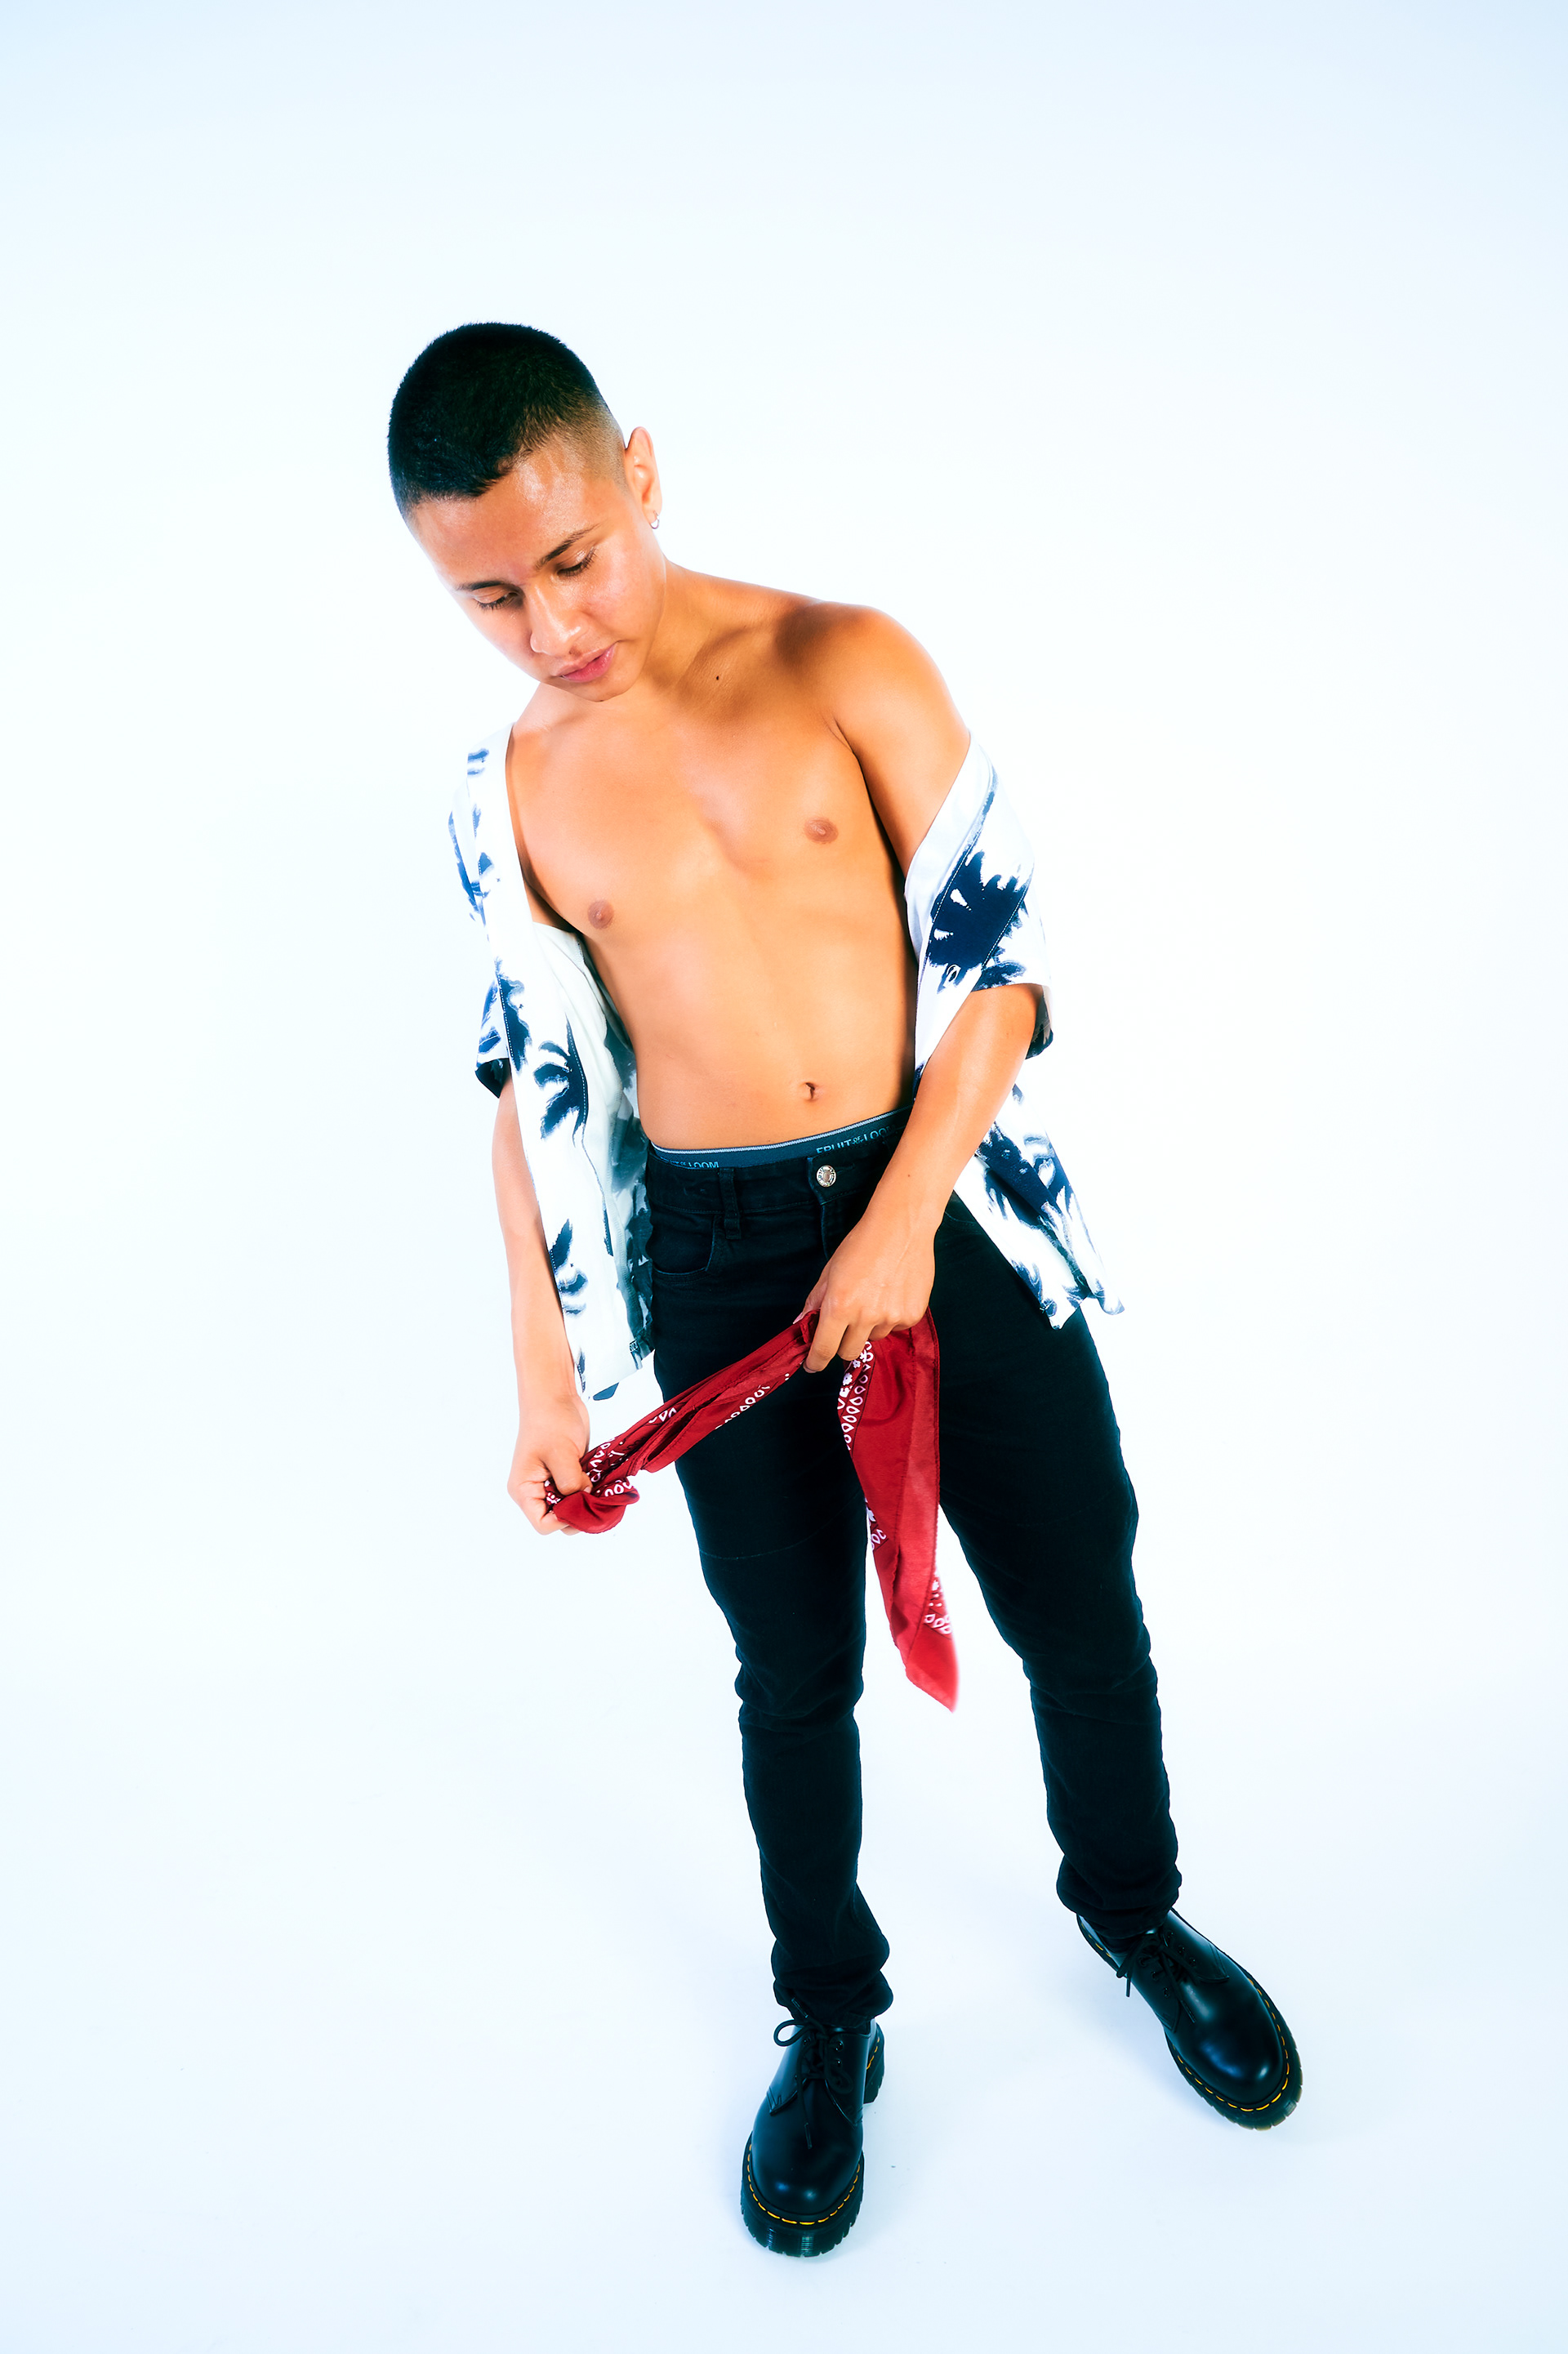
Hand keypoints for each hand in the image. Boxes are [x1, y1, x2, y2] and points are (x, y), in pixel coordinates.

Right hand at [507, 1386, 591, 1533]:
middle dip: (579, 1512)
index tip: (584, 1504)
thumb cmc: (550, 1420)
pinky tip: (601, 1481)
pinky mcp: (566, 1475)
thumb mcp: (561, 1453)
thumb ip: (571, 1482)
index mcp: (524, 1490)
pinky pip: (579, 1493)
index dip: (564, 1520)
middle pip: (559, 1519)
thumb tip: (585, 1499)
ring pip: (572, 1507)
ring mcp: (551, 1484)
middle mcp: (536, 1491)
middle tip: (598, 1497)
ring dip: (587, 1501)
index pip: (543, 1524)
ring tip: (601, 1488)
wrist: (555, 1396)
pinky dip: (591, 1490)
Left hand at [801, 1203, 936, 1372]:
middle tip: (846, 1323)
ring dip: (869, 1326)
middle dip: (842, 1343)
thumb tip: (801, 1324)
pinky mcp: (912, 1315)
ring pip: (873, 1338)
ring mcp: (891, 1317)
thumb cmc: (862, 1244)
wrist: (901, 1227)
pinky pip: (895, 1328)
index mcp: (840, 1306)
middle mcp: (866, 1316)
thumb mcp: (830, 1271)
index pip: (824, 1349)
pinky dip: (890, 1317)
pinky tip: (892, 1293)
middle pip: (848, 1352)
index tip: (812, 1365)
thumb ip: (816, 1301)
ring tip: (874, 1296)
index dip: (815, 1361)